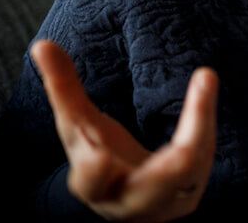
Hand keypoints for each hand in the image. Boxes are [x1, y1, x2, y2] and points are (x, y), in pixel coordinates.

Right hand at [31, 40, 218, 221]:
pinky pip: (204, 152)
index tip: (99, 156)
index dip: (94, 175)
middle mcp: (133, 201)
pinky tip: (205, 82)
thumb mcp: (79, 126)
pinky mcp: (190, 192)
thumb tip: (42, 45)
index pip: (90, 185)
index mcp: (96, 188)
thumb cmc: (98, 155)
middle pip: (153, 186)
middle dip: (172, 160)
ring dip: (199, 120)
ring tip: (204, 77)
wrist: (130, 194)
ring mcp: (166, 202)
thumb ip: (63, 89)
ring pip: (190, 164)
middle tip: (186, 136)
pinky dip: (205, 118)